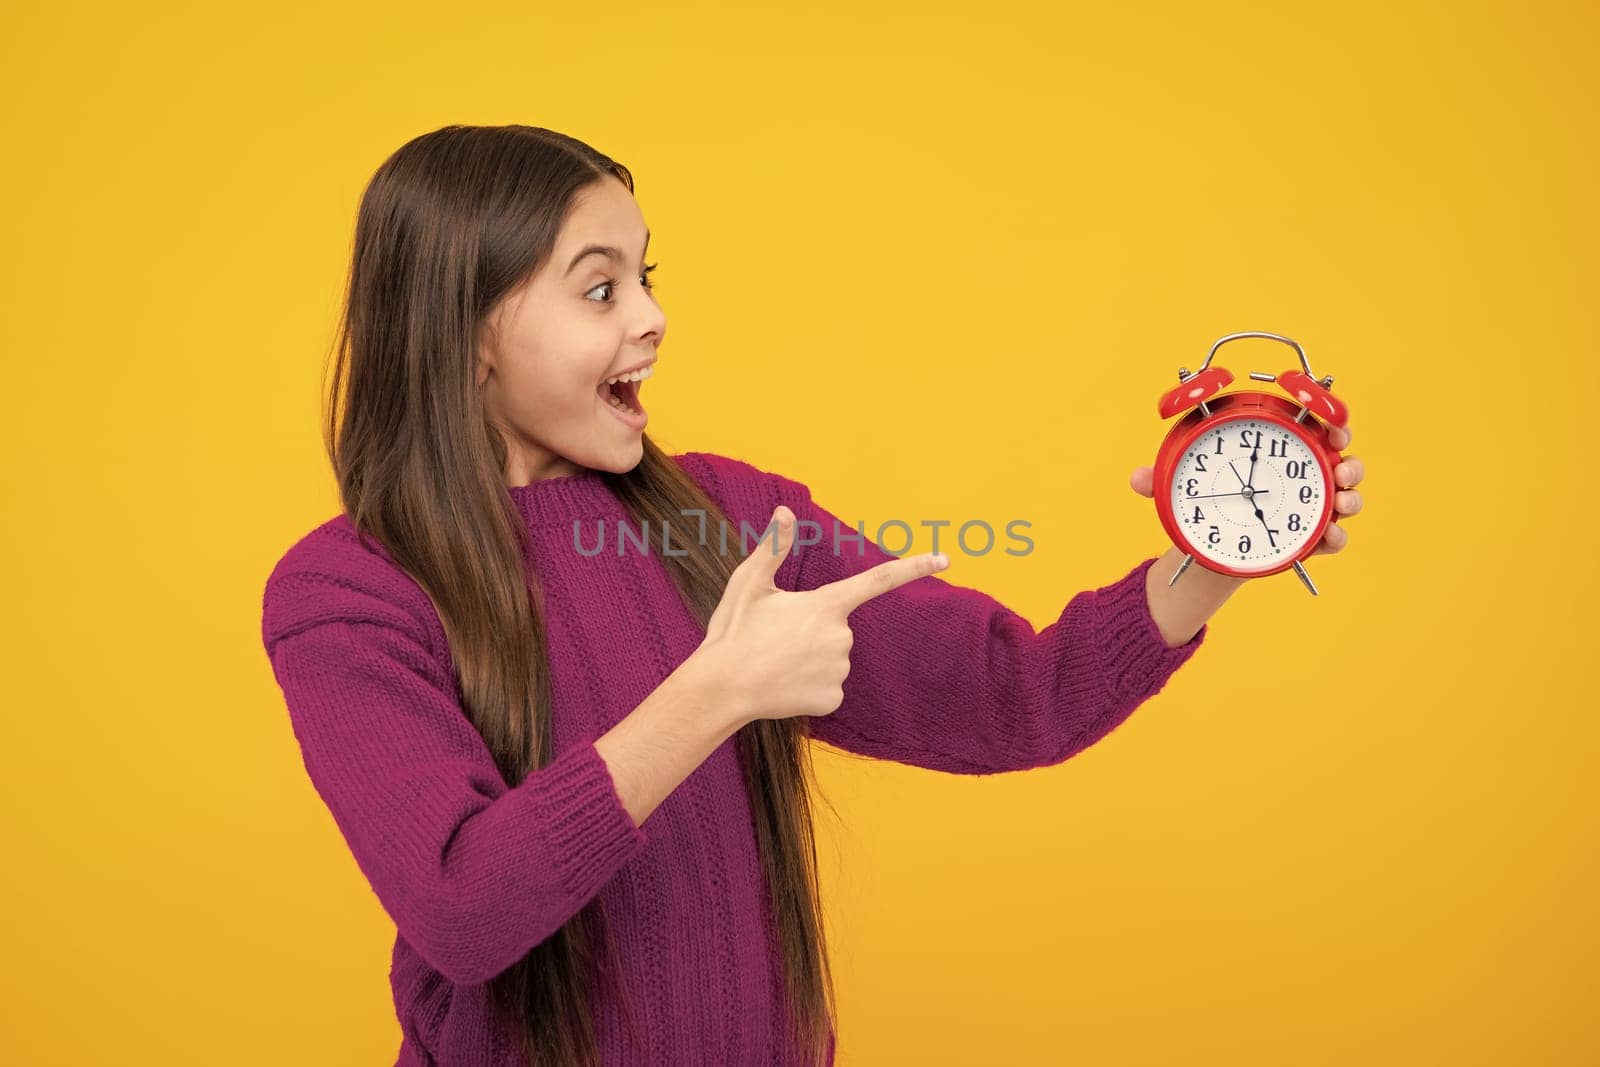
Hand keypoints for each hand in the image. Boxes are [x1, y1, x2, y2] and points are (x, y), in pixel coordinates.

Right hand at [695, 504, 948, 725]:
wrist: (720, 688)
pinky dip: (808, 687)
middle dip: (813, 632)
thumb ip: (773, 548)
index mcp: (826, 604)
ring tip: (775, 662)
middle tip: (775, 640)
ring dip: (809, 660)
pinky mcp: (832, 699)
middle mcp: (841, 636)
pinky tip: (783, 686)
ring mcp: (838, 670)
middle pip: (837, 629)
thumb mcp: (749, 583)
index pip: (879, 579)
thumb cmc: (733, 631)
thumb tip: (783, 511)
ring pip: (832, 660)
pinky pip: (827, 688)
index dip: (914, 566)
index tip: (945, 557)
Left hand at [1129, 422, 1363, 556]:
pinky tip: (1327, 537)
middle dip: (1348, 460)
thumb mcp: (1183, 486)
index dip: (1330, 417)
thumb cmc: (1205, 497)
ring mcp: (1310, 504)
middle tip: (1340, 468)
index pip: (1312, 424)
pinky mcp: (1310, 535)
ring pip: (1344, 495)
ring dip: (1348, 498)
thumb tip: (1138, 478)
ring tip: (1338, 503)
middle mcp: (1302, 471)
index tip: (1331, 421)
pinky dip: (1334, 536)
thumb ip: (1161, 479)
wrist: (1211, 540)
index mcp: (1276, 446)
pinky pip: (1332, 536)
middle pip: (1339, 458)